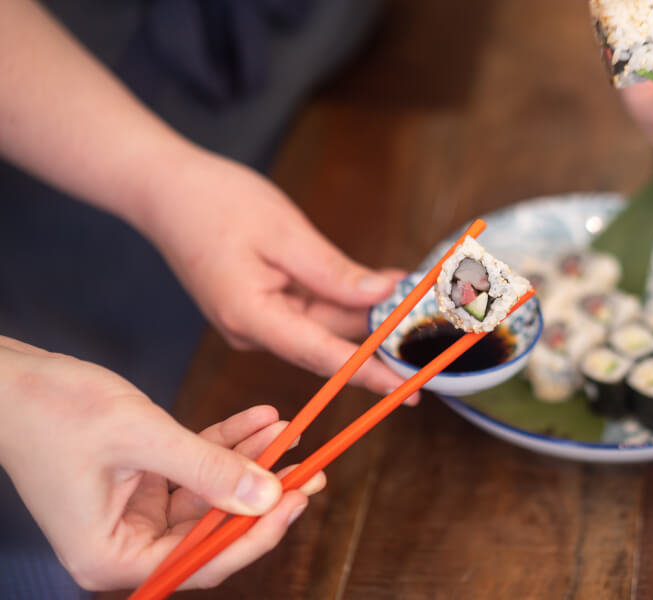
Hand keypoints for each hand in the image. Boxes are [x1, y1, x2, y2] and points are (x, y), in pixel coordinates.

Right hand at [0, 336, 325, 590]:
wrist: (12, 379)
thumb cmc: (54, 410)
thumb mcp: (143, 438)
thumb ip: (208, 469)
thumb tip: (267, 497)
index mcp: (112, 555)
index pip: (202, 561)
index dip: (257, 532)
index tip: (298, 498)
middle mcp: (124, 542)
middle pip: (212, 527)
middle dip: (262, 492)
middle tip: (308, 467)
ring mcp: (134, 511)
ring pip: (210, 492)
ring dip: (248, 459)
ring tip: (288, 432)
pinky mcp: (142, 480)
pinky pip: (194, 466)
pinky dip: (224, 442)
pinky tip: (260, 418)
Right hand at [137, 151, 419, 404]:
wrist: (166, 190)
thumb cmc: (216, 203)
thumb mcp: (284, 233)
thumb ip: (334, 272)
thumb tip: (382, 295)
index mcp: (251, 317)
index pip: (321, 355)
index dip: (368, 374)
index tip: (406, 390)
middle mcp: (252, 330)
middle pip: (327, 340)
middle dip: (378, 334)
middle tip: (429, 328)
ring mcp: (255, 321)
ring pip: (323, 323)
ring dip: (365, 311)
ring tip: (411, 295)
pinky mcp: (259, 307)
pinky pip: (310, 309)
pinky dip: (343, 297)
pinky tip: (377, 283)